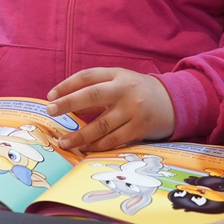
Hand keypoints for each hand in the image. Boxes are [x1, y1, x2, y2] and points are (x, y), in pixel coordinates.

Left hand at [46, 67, 174, 151]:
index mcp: (118, 74)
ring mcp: (133, 110)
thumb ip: (97, 91)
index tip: (51, 96)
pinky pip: (114, 140)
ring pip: (101, 124)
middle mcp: (125, 89)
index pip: (88, 76)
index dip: (67, 85)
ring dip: (80, 135)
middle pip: (91, 95)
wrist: (173, 102)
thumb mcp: (120, 83)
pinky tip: (85, 149)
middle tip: (51, 111)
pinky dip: (97, 146)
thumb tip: (66, 103)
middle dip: (68, 103)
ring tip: (64, 141)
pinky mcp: (140, 128)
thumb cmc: (138, 92)